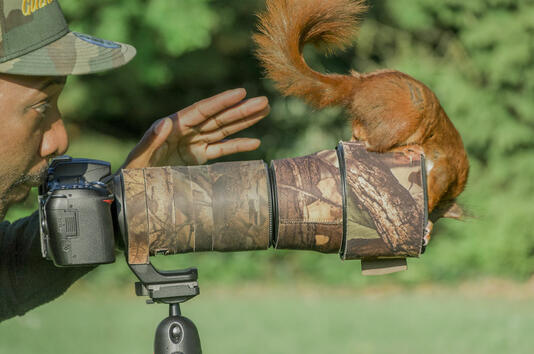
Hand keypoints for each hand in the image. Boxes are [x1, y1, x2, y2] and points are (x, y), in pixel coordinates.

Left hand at [122, 88, 268, 168]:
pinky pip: (221, 149)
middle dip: (241, 110)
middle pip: (218, 118)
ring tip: (264, 111)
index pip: (203, 110)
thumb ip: (151, 140)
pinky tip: (255, 141)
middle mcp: (186, 131)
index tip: (241, 93)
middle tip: (264, 101)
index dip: (222, 102)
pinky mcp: (198, 158)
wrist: (133, 193)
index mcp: (173, 126)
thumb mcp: (139, 159)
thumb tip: (166, 121)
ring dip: (244, 122)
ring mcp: (194, 144)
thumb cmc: (132, 175)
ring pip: (224, 130)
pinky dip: (238, 145)